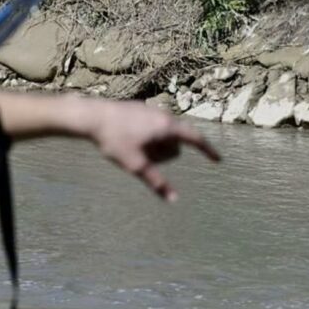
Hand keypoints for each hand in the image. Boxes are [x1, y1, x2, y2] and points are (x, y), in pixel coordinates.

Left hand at [88, 100, 219, 201]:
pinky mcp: (141, 108)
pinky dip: (149, 137)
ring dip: (157, 145)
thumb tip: (173, 199)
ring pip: (164, 133)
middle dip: (167, 153)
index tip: (217, 159)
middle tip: (144, 159)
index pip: (195, 138)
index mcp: (167, 126)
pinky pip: (153, 126)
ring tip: (133, 149)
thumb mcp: (135, 165)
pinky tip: (128, 140)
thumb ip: (156, 182)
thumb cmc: (114, 140)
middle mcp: (163, 114)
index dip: (208, 150)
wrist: (91, 116)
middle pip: (176, 139)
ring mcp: (152, 109)